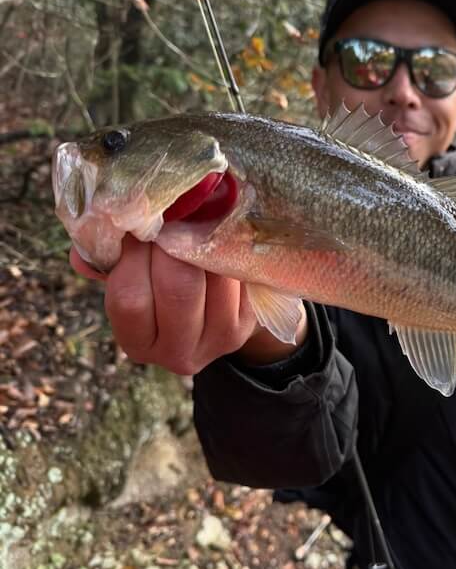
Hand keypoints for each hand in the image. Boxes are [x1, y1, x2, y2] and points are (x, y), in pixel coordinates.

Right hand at [70, 235, 302, 372]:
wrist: (212, 302)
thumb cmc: (157, 281)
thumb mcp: (127, 274)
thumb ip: (107, 260)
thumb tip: (92, 243)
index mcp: (138, 343)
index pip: (130, 298)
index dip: (133, 254)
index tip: (136, 225)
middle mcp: (178, 352)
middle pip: (179, 288)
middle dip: (173, 243)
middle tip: (171, 216)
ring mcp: (220, 340)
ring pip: (216, 277)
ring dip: (206, 241)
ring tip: (196, 217)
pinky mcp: (250, 321)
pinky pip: (241, 275)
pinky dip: (230, 248)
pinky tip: (220, 232)